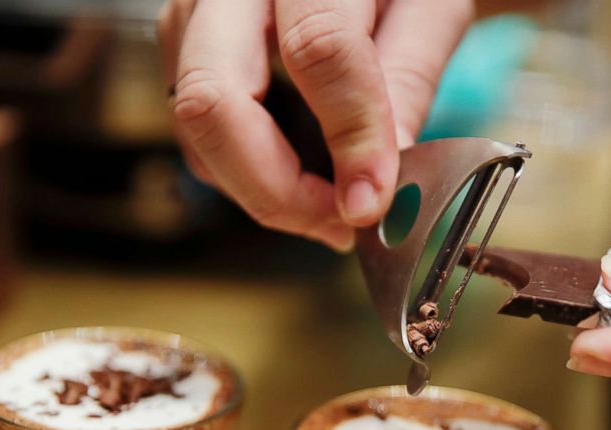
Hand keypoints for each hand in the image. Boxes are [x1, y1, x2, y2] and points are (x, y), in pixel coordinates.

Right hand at [157, 0, 472, 250]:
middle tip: (337, 227)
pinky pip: (199, 136)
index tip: (372, 202)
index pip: (317, 49)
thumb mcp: (428, 8)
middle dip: (276, 189)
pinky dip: (249, 174)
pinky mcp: (182, 53)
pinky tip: (301, 181)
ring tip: (330, 209)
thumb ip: (409, 80)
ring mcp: (191, 18)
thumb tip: (382, 182)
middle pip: (214, 100)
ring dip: (263, 190)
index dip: (349, 137)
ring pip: (198, 130)